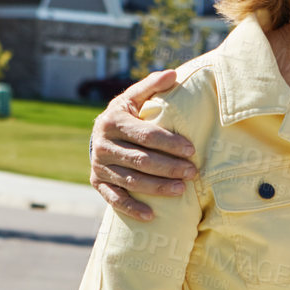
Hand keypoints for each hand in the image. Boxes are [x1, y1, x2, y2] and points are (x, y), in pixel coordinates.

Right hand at [90, 70, 196, 220]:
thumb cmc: (125, 116)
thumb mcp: (134, 98)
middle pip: (141, 159)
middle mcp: (102, 144)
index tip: (191, 150)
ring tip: (181, 190)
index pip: (146, 135)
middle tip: (192, 172)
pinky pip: (115, 199)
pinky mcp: (97, 182)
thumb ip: (152, 86)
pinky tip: (152, 216)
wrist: (98, 136)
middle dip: (169, 167)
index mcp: (113, 121)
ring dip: (157, 188)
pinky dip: (133, 208)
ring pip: (131, 180)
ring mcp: (99, 166)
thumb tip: (173, 74)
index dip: (170, 143)